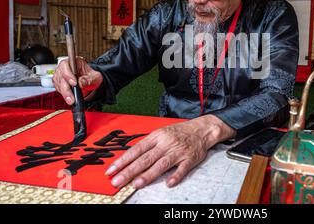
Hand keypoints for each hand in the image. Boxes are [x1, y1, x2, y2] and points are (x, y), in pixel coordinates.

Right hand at [52, 57, 102, 104]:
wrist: (90, 81)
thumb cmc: (91, 76)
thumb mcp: (95, 76)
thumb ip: (88, 79)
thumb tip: (81, 83)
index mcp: (74, 61)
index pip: (66, 65)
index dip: (68, 74)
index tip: (74, 83)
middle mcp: (65, 67)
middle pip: (61, 76)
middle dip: (66, 88)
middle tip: (71, 98)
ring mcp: (60, 74)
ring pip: (58, 83)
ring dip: (64, 93)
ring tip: (71, 100)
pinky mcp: (59, 82)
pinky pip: (58, 88)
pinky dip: (63, 94)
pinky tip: (68, 97)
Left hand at [105, 114, 235, 188]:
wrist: (202, 128)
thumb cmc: (179, 132)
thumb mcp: (161, 133)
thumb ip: (147, 145)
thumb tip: (130, 158)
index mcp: (157, 136)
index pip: (136, 149)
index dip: (123, 161)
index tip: (111, 171)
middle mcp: (166, 143)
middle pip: (145, 158)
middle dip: (130, 171)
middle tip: (118, 181)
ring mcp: (178, 151)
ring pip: (161, 164)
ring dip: (148, 175)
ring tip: (136, 184)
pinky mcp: (190, 159)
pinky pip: (182, 168)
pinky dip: (176, 176)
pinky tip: (168, 183)